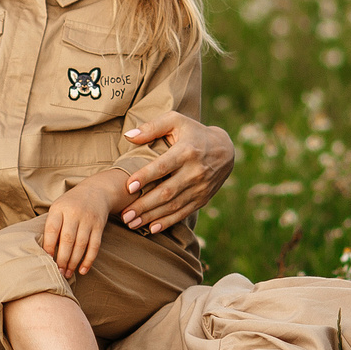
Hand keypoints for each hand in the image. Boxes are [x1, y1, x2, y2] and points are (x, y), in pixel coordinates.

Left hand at [41, 176, 122, 277]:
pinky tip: (82, 270)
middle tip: (58, 272)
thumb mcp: (58, 208)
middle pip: (67, 240)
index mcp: (59, 208)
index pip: (52, 230)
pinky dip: (88, 260)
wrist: (96, 190)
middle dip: (62, 259)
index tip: (46, 260)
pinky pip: (94, 246)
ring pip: (81, 245)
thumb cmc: (71, 204)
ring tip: (68, 274)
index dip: (49, 247)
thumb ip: (52, 226)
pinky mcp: (99, 225)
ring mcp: (88, 219)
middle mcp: (74, 213)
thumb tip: (44, 253)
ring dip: (74, 262)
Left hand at [120, 114, 235, 232]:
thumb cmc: (193, 133)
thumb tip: (129, 136)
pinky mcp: (203, 198)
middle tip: (125, 214)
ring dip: (152, 216)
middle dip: (144, 205)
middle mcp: (195, 171)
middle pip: (167, 191)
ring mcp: (200, 187)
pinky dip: (167, 222)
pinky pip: (183, 212)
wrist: (225, 149)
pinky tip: (151, 229)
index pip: (164, 166)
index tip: (129, 186)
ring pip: (174, 205)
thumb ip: (152, 127)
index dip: (146, 176)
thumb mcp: (176, 121)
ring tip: (132, 223)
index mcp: (187, 151)